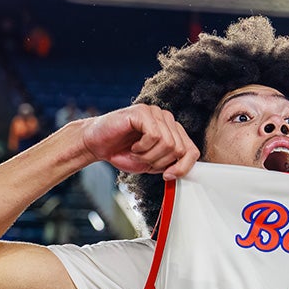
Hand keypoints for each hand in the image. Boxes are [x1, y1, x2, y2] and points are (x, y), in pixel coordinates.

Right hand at [82, 104, 199, 180]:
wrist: (97, 145)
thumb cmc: (123, 153)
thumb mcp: (152, 164)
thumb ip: (170, 165)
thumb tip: (183, 171)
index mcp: (172, 132)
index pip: (192, 150)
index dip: (183, 167)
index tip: (167, 176)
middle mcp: (167, 120)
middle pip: (179, 149)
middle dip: (160, 162)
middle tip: (143, 160)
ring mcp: (155, 113)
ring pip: (168, 143)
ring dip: (149, 155)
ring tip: (136, 152)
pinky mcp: (143, 112)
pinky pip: (155, 135)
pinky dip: (143, 147)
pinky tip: (133, 145)